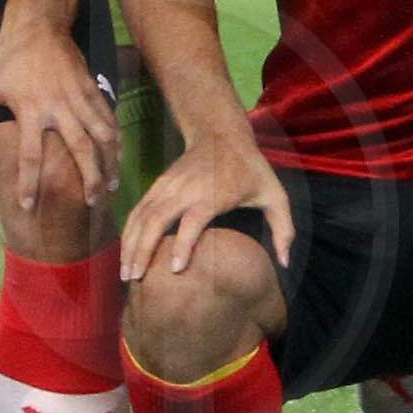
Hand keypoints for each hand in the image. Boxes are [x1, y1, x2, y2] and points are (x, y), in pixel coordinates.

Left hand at [0, 11, 120, 207]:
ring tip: (111, 185)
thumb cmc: (6, 60)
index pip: (30, 155)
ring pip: (100, 135)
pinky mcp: (92, 87)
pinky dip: (115, 137)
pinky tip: (118, 153)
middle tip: (91, 203)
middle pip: (79, 150)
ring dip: (108, 161)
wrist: (38, 24)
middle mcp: (58, 107)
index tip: (29, 205)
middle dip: (87, 178)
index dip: (29, 183)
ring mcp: (79, 97)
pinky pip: (107, 116)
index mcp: (29, 110)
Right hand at [120, 129, 291, 285]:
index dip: (183, 244)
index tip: (175, 269)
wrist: (221, 133)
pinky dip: (129, 231)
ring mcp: (168, 186)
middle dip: (143, 250)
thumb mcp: (275, 194)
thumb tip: (286, 263)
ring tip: (125, 273)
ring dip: (131, 243)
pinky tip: (126, 251)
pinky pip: (138, 209)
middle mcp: (185, 189)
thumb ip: (283, 228)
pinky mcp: (157, 184)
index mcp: (213, 193)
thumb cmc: (250, 170)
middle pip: (157, 219)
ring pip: (142, 215)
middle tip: (135, 279)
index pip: (193, 220)